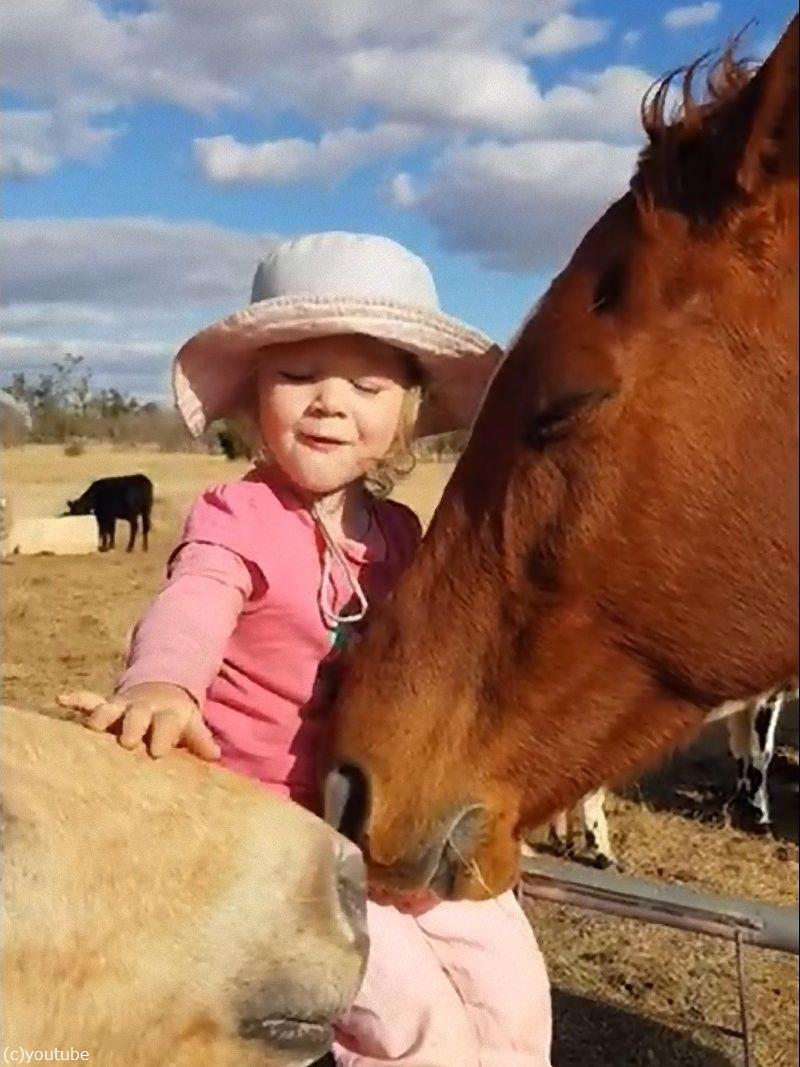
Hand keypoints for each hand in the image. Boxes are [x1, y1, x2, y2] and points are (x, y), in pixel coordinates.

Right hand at [57, 682, 220, 760]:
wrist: (162, 691)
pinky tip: (60, 699)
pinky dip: (76, 699)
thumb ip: (199, 739)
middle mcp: (143, 708)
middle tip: (127, 742)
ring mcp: (123, 706)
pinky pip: (89, 700)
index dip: (163, 736)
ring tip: (92, 727)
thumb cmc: (177, 718)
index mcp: (167, 713)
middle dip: (132, 726)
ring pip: (110, 707)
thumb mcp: (191, 724)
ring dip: (102, 715)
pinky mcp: (106, 706)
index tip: (158, 752)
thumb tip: (214, 755)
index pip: (167, 723)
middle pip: (137, 715)